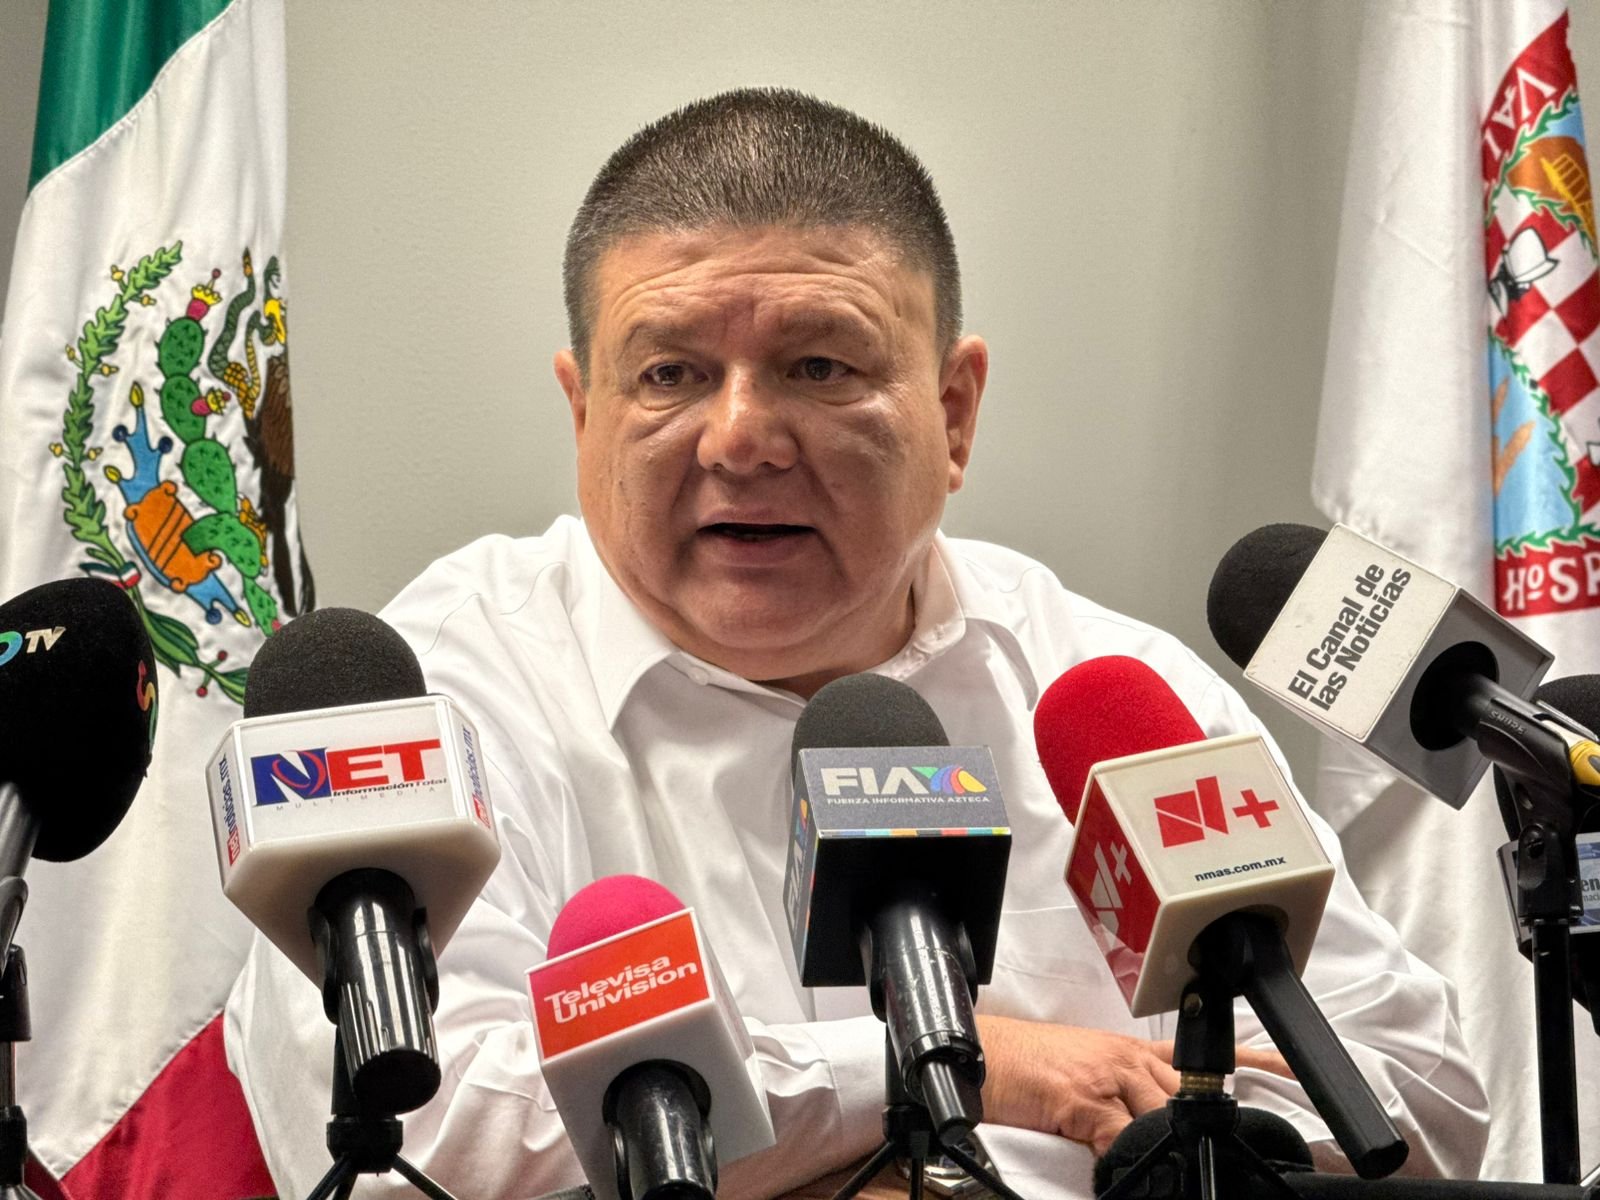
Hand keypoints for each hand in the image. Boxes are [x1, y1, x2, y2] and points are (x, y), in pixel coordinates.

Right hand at [975, 1015, 1292, 1156]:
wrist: (975, 1054)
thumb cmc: (1021, 1065)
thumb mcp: (1082, 1069)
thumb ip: (1123, 1092)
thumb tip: (1149, 1129)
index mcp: (1129, 1050)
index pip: (1198, 1058)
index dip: (1252, 1063)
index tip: (1289, 1074)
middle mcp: (1125, 1058)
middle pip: (1188, 1092)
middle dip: (1212, 1119)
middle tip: (1243, 1140)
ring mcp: (1105, 1077)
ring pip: (1162, 1114)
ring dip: (1171, 1141)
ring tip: (1186, 1160)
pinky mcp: (1080, 1100)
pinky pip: (1119, 1137)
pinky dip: (1128, 1161)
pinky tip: (1131, 1172)